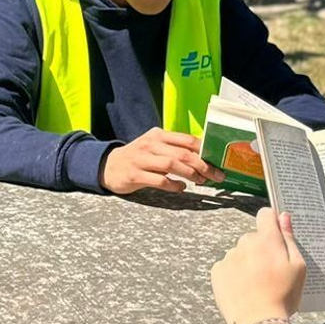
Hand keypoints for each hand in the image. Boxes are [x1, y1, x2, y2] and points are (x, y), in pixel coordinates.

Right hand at [102, 129, 218, 195]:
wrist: (107, 166)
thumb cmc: (138, 158)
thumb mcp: (155, 147)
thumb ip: (175, 149)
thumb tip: (203, 158)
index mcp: (158, 135)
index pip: (187, 140)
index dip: (205, 151)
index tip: (218, 161)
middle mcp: (150, 144)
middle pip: (182, 153)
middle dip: (202, 165)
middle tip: (215, 176)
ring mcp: (141, 159)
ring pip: (171, 164)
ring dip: (190, 174)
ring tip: (200, 181)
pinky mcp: (134, 175)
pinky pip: (158, 180)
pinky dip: (173, 185)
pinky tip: (180, 188)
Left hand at [211, 207, 307, 323]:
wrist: (257, 322)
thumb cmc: (282, 296)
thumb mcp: (298, 267)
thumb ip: (290, 239)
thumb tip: (284, 217)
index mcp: (267, 239)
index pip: (266, 215)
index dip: (271, 222)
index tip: (276, 236)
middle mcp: (245, 243)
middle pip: (253, 238)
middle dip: (261, 249)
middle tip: (269, 273)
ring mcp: (229, 257)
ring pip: (240, 253)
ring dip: (246, 263)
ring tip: (256, 286)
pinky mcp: (217, 271)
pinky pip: (227, 266)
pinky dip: (233, 274)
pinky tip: (243, 289)